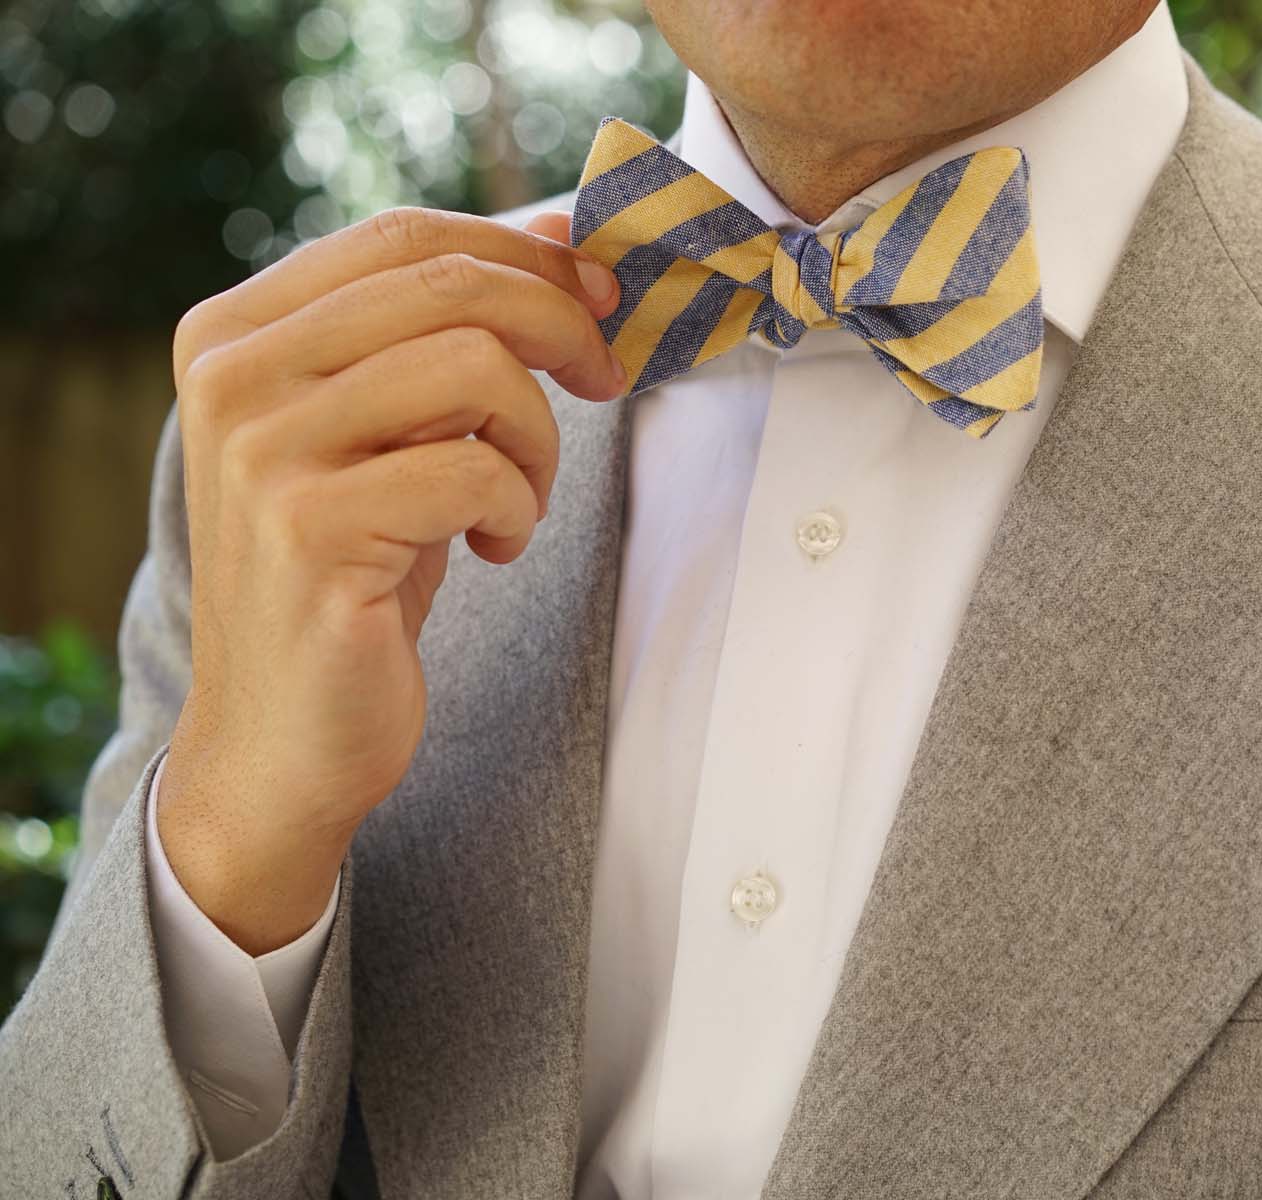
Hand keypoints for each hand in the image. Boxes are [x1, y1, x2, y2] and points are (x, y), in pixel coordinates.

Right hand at [156, 206, 616, 953]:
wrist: (284, 738)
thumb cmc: (356, 574)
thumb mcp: (391, 433)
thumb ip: (440, 337)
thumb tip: (561, 239)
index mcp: (237, 332)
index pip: (403, 236)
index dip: (523, 253)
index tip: (600, 295)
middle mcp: (231, 375)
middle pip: (447, 284)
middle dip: (561, 325)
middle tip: (606, 380)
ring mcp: (260, 452)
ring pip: (472, 367)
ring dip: (538, 437)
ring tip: (520, 499)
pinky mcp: (307, 530)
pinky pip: (473, 471)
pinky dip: (517, 509)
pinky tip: (492, 549)